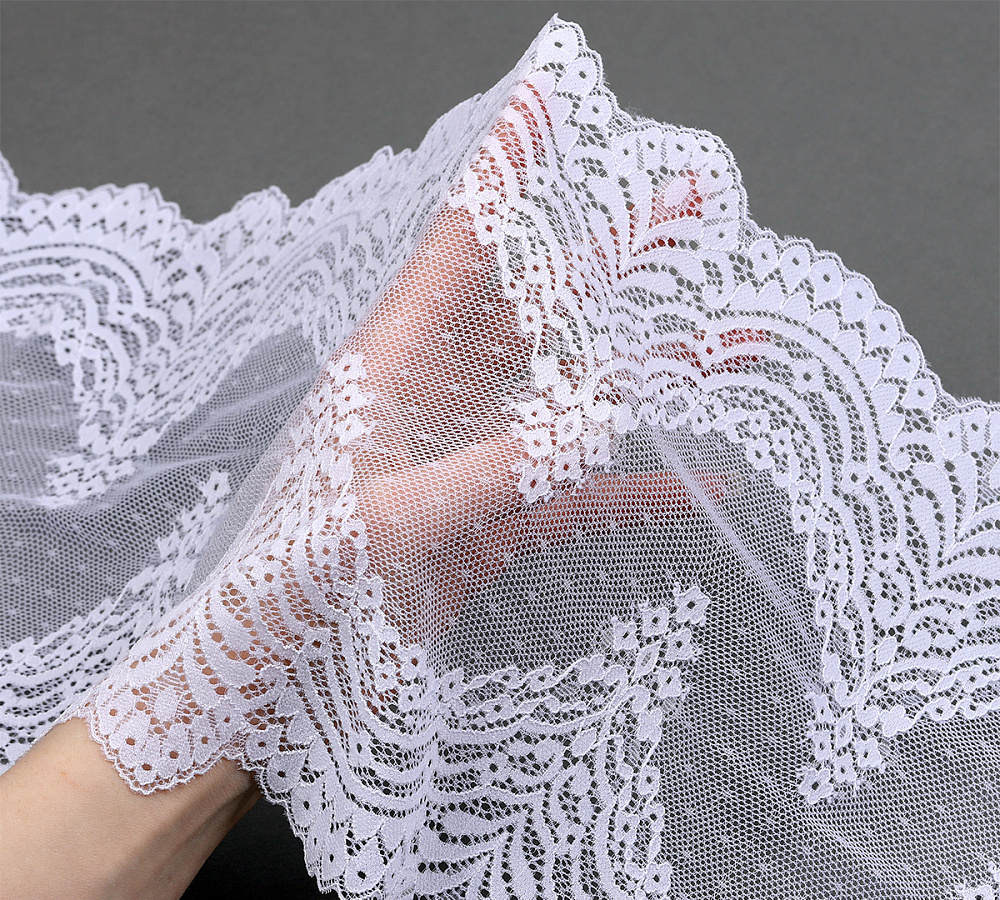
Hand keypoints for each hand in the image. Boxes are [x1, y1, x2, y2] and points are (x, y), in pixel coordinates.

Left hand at [76, 89, 767, 789]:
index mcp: (385, 370)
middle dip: (611, 263)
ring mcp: (468, 461)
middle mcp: (432, 401)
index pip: (454, 252)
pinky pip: (573, 493)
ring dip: (647, 378)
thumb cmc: (291, 593)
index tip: (551, 107)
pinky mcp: (490, 522)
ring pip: (569, 402)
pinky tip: (697, 479)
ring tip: (729, 344)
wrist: (271, 684)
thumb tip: (599, 416)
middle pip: (534, 314)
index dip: (502, 176)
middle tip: (685, 214)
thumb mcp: (384, 522)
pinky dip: (632, 487)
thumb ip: (489, 469)